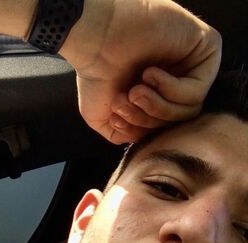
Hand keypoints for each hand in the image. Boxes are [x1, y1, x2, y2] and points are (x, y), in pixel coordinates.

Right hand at [60, 0, 221, 143]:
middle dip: (147, 120)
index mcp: (157, 93)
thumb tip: (144, 140)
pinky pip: (198, 90)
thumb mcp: (104, 118)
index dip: (140, 130)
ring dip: (157, 107)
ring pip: (188, 110)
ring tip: (135, 90)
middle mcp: (177, 78)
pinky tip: (150, 73)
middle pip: (176, 121)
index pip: (162, 128)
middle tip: (124, 102)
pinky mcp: (206, 49)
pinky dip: (170, 90)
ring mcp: (193, 64)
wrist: (95, 41)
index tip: (117, 119)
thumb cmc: (96, 75)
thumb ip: (127, 135)